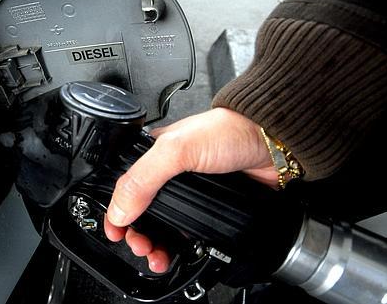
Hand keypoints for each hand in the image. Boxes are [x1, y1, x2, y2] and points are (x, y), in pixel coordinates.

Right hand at [104, 108, 277, 272]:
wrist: (270, 141)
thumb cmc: (229, 130)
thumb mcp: (177, 149)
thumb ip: (144, 178)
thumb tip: (120, 210)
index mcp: (152, 155)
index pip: (124, 188)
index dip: (116, 213)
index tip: (116, 233)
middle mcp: (167, 173)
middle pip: (142, 212)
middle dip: (137, 235)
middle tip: (142, 247)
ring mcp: (189, 190)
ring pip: (164, 225)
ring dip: (156, 245)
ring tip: (158, 256)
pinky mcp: (209, 204)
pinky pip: (187, 230)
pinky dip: (180, 245)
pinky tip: (179, 251)